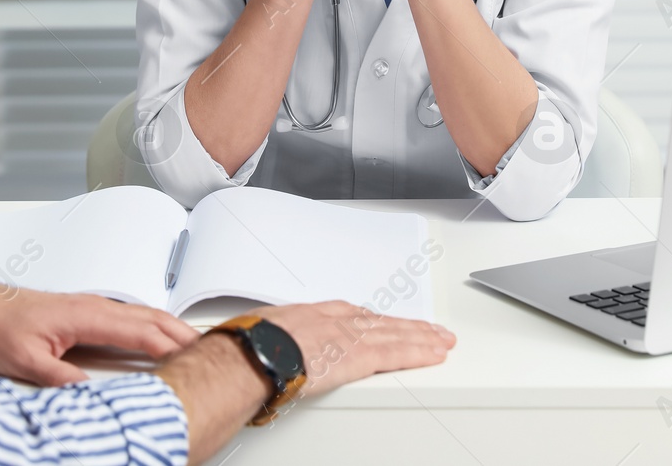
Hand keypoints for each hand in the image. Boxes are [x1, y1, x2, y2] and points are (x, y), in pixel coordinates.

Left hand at [0, 287, 199, 385]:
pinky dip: (156, 324)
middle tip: (209, 349)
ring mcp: (96, 306)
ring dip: (173, 327)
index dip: (169, 344)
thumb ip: (59, 378)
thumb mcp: (26, 361)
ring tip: (195, 344)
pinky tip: (161, 335)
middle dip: (183, 333)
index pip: (139, 331)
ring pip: (145, 314)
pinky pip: (133, 315)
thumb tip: (88, 393)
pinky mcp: (92, 311)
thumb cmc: (4, 328)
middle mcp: (96, 306)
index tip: (191, 355)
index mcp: (86, 315)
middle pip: (152, 318)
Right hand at [156, 300, 454, 463]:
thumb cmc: (242, 347)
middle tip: (427, 328)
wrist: (250, 353)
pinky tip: (435, 353)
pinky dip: (418, 352)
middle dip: (403, 325)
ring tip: (441, 339)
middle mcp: (332, 320)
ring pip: (393, 335)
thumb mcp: (249, 334)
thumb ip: (256, 340)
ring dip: (420, 336)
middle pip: (377, 322)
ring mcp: (347, 337)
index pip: (348, 314)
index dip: (369, 318)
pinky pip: (396, 354)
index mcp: (307, 315)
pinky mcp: (358, 357)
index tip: (380, 320)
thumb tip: (230, 345)